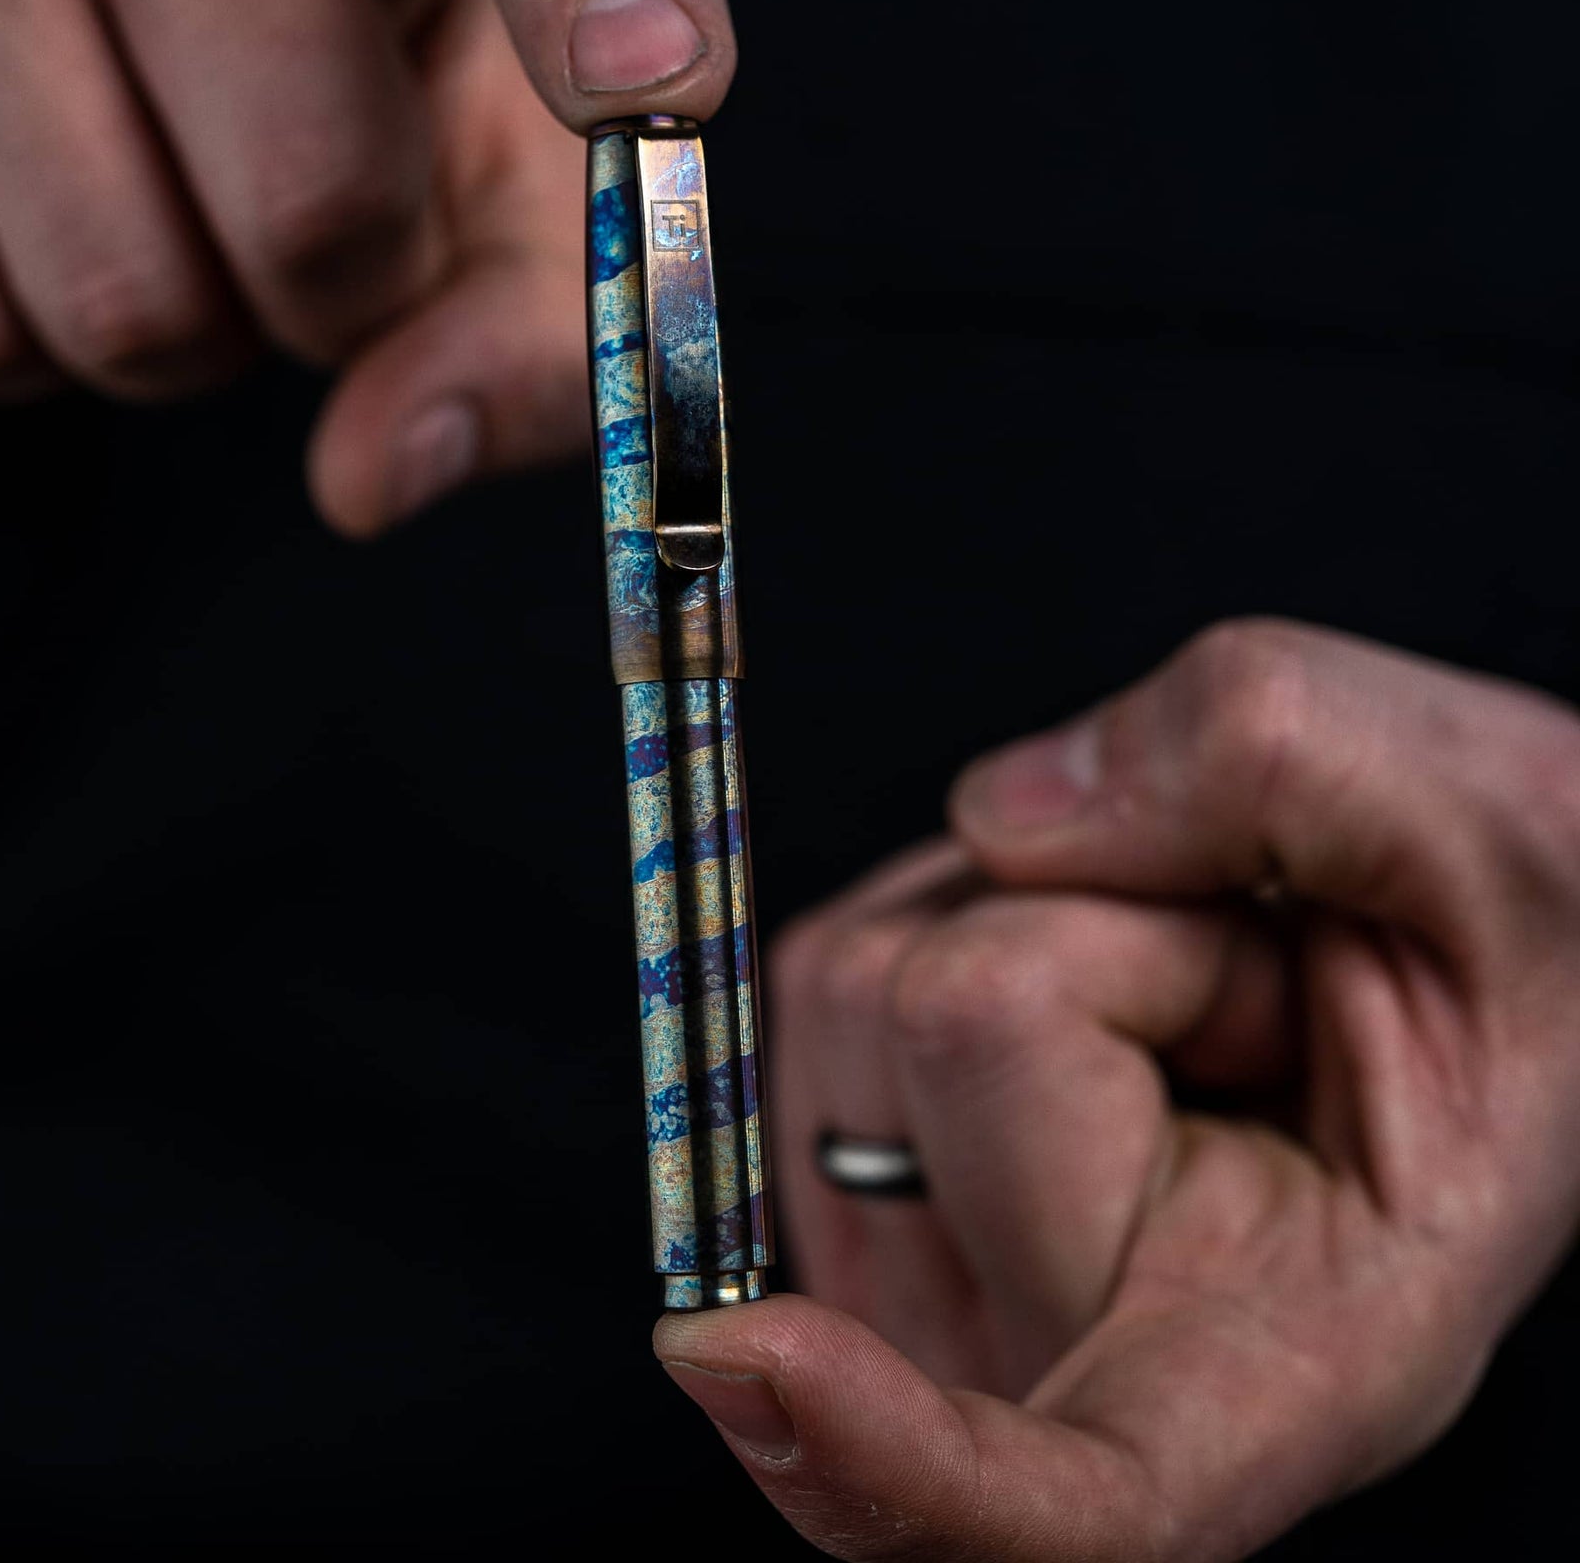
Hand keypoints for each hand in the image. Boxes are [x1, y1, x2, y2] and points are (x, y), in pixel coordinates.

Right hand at [0, 0, 731, 529]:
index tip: (656, 83)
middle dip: (349, 290)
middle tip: (335, 205)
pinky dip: (46, 348)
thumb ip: (535, 332)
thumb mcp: (522, 179)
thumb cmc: (382, 62)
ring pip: (125, 305)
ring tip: (195, 195)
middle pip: (311, 207)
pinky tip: (65, 208)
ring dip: (204, 331)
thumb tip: (381, 473)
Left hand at [656, 620, 1579, 1559]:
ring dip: (1020, 898)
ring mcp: (952, 1249)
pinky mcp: (875, 1151)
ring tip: (1186, 967)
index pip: (1082, 1506)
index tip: (745, 1360)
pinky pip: (815, 975)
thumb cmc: (1531, 936)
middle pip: (934, 1035)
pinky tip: (1086, 955)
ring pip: (854, 984)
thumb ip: (1268, 758)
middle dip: (1090, 909)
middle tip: (1257, 962)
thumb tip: (1009, 818)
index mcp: (1303, 1343)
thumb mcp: (1496, 823)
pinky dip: (944, 903)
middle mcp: (1092, 1333)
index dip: (897, 1464)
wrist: (1494, 939)